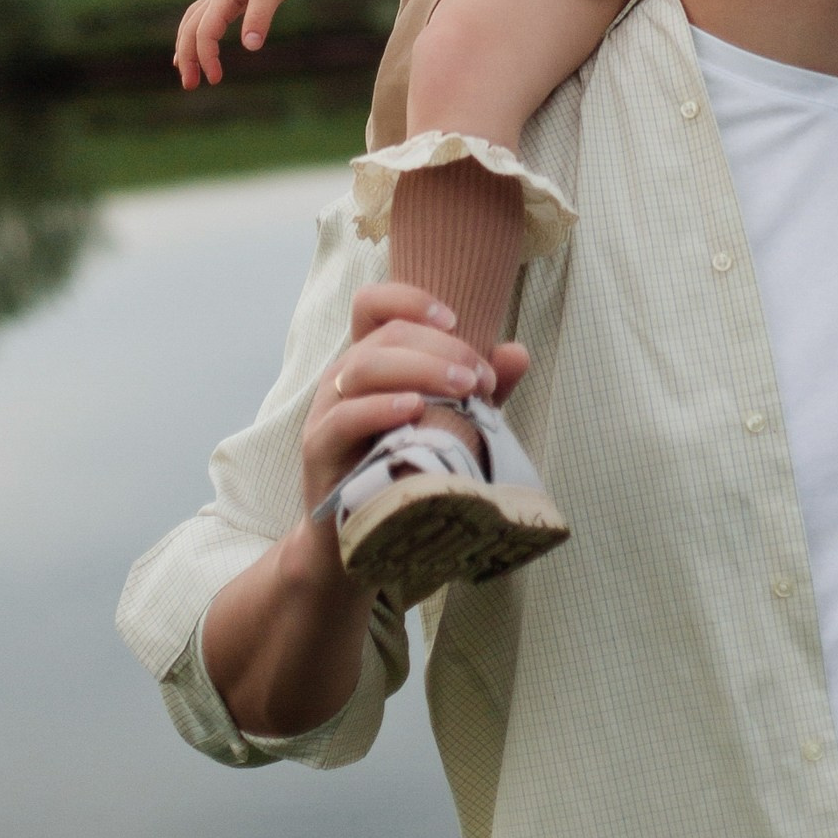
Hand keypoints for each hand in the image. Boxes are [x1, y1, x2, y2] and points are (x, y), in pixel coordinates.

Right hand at [175, 0, 301, 88]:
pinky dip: (195, 33)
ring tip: (183, 70)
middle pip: (190, 30)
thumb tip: (250, 47)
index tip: (216, 79)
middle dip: (187, 58)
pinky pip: (203, 18)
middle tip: (190, 85)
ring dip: (186, 47)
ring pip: (192, 23)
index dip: (207, 57)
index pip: (205, 32)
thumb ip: (260, 17)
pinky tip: (198, 44)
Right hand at [297, 280, 531, 539]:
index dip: (409, 298)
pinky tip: (414, 410)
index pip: (373, 304)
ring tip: (461, 388)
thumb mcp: (451, 421)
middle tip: (479, 375)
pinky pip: (344, 417)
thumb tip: (518, 352)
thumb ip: (480, 387)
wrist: (366, 539)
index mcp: (371, 361)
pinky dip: (380, 408)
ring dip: (420, 369)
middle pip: (384, 336)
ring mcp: (326, 411)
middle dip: (438, 346)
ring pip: (363, 366)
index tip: (454, 319)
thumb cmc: (408, 468)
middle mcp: (343, 377)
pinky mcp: (319, 450)